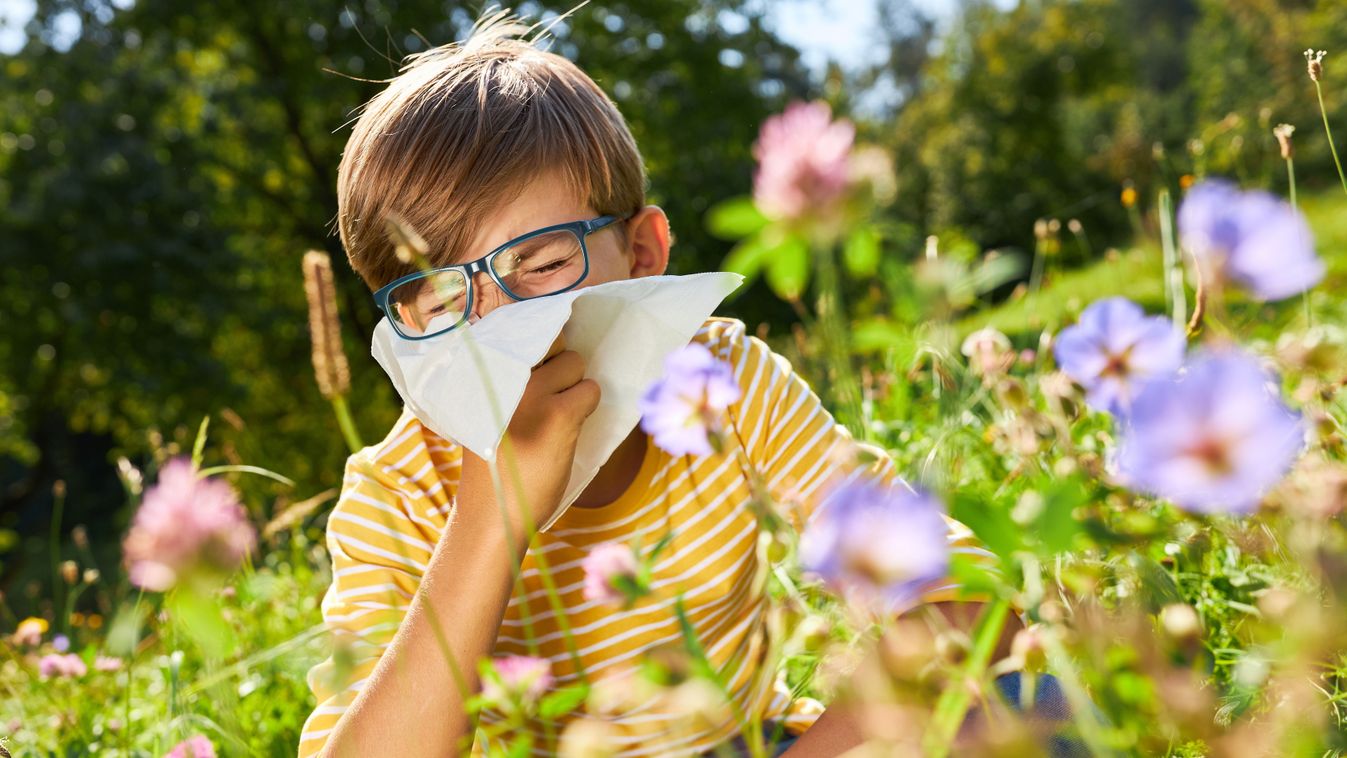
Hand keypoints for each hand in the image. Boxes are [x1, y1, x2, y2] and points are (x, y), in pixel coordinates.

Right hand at [459, 334, 600, 540]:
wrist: (491, 514)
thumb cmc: (491, 468)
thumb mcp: (484, 414)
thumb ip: (505, 383)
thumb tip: (546, 354)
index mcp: (480, 373)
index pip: (516, 325)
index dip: (539, 333)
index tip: (546, 344)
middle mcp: (504, 373)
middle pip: (551, 340)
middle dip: (557, 363)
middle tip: (551, 393)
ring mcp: (533, 391)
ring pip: (575, 362)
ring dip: (574, 386)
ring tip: (556, 416)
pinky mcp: (560, 413)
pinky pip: (591, 390)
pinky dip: (587, 407)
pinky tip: (568, 429)